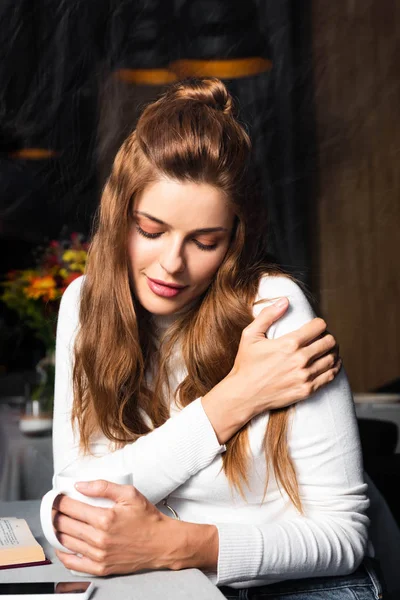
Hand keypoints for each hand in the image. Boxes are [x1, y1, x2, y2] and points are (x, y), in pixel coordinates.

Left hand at [53, 480, 180, 575]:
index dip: (59, 501)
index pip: (71, 508)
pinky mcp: (101, 567)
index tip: (56, 497)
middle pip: (65, 525)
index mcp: (105, 518)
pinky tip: (61, 546)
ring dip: (58, 532)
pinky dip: (64, 554)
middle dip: (56, 515)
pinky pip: (74, 563)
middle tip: (53, 509)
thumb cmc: (147, 518)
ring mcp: (99, 555)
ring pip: (67, 542)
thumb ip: (104, 487)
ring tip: (57, 523)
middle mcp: (99, 538)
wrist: (161, 543)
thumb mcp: (129, 494)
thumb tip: (80, 485)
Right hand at [228, 298, 340, 417]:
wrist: (244, 395)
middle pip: (329, 341)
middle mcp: (300, 359)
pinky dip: (334, 367)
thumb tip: (285, 300)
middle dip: (327, 336)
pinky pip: (330, 376)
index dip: (319, 324)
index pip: (319, 326)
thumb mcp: (250, 335)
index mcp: (289, 343)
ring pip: (332, 358)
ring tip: (328, 349)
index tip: (315, 326)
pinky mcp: (307, 390)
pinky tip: (331, 364)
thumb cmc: (246, 364)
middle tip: (322, 337)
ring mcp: (305, 376)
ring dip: (333, 351)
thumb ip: (268, 315)